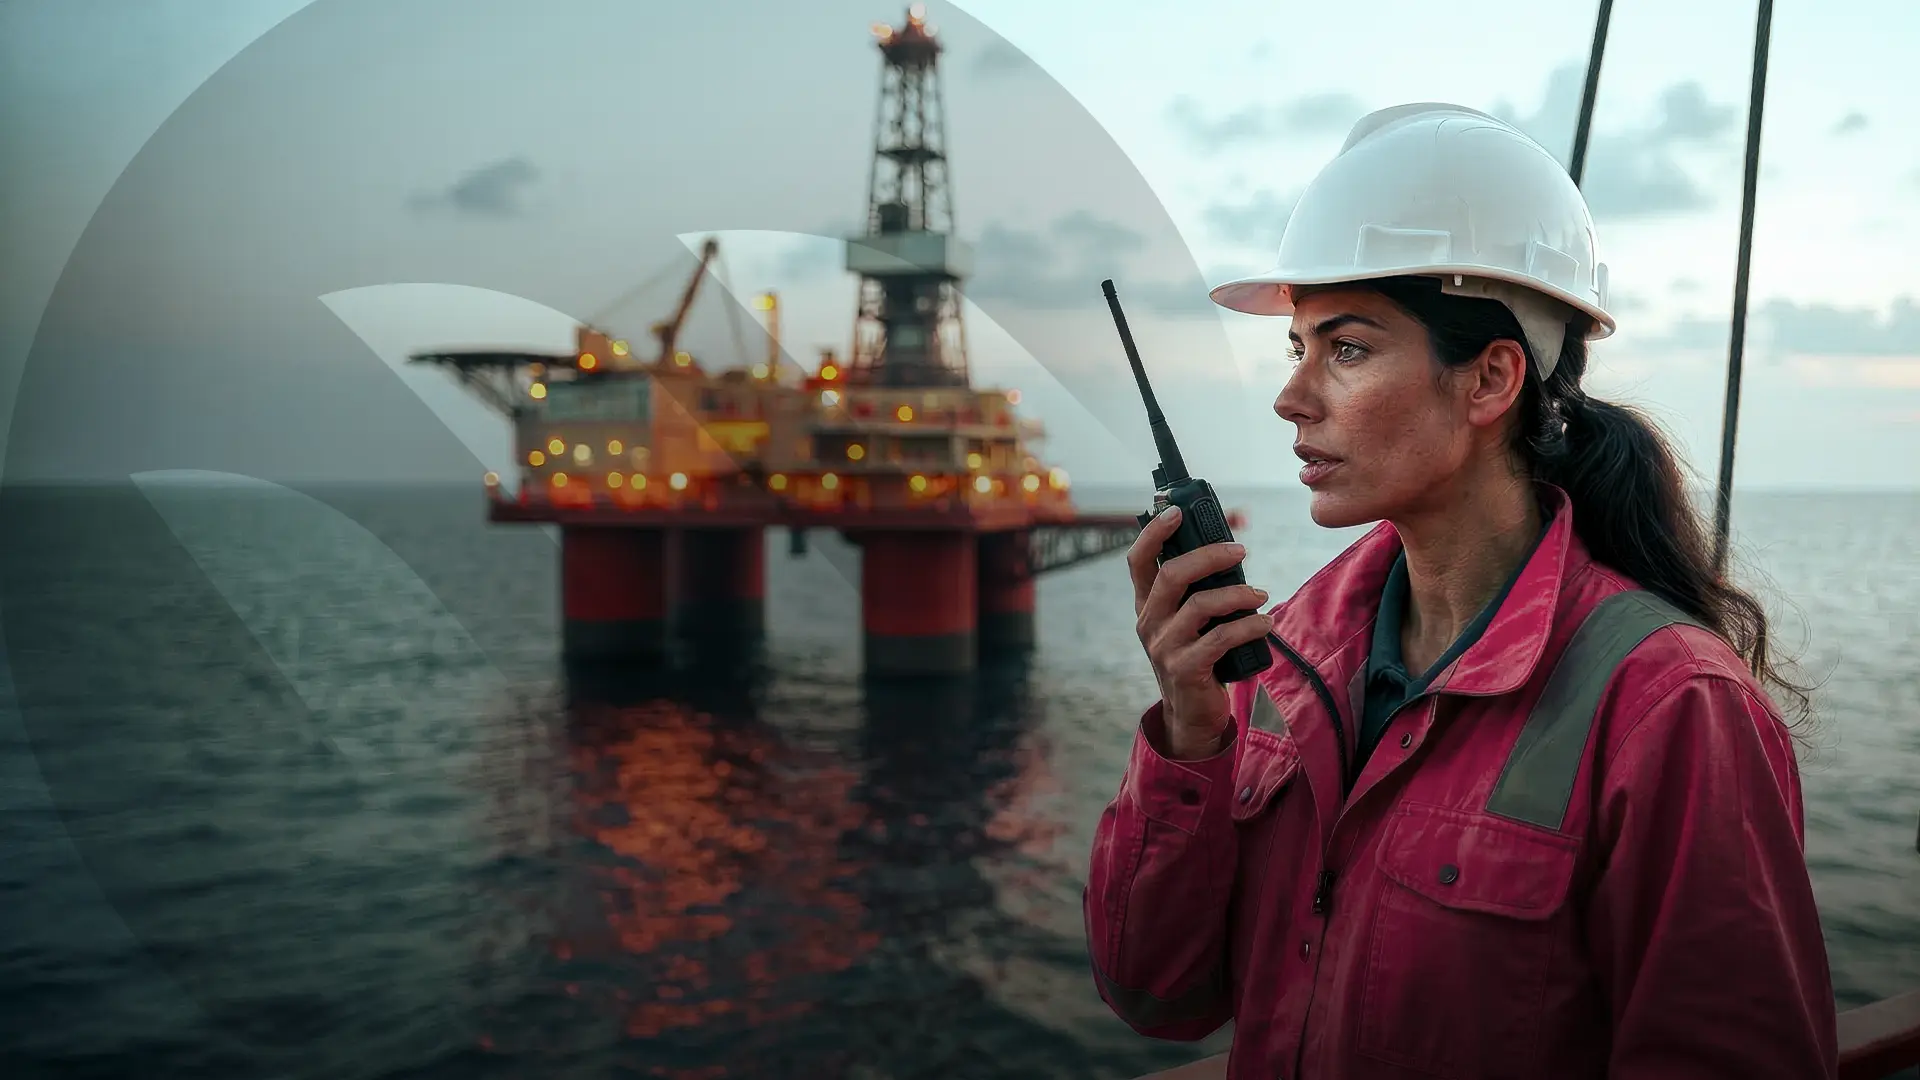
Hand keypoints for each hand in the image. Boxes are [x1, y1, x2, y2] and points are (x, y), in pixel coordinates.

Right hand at [1128, 505, 1271, 759]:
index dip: (1154, 533)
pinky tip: (1265, 623)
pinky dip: (1249, 626)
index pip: (1137, 560)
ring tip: (1261, 595)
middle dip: (1209, 556)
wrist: (1192, 714)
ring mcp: (1164, 647)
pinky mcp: (1185, 669)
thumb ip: (1197, 591)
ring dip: (1238, 594)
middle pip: (1171, 574)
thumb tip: (1230, 552)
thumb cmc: (1198, 656)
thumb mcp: (1187, 622)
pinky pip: (1221, 638)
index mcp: (1146, 605)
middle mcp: (1148, 623)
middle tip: (1240, 551)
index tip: (1177, 511)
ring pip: (1200, 605)